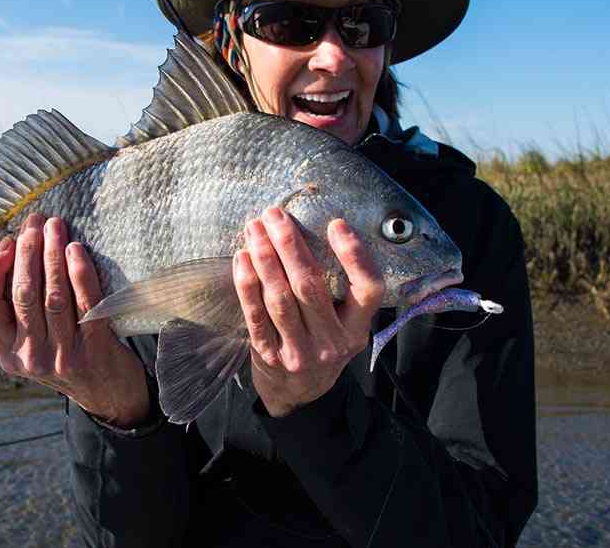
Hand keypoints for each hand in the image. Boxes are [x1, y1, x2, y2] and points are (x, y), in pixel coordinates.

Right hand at [0, 213, 149, 426]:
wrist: (110, 396)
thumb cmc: (69, 357)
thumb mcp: (33, 344)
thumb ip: (19, 313)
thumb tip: (15, 251)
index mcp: (6, 352)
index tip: (7, 241)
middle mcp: (28, 356)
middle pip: (21, 293)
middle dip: (27, 251)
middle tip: (34, 221)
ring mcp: (60, 357)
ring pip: (52, 296)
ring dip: (52, 255)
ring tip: (56, 227)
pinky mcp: (93, 352)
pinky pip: (85, 305)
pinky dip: (80, 274)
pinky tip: (77, 250)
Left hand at [233, 206, 384, 417]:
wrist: (298, 395)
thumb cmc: (323, 344)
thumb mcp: (347, 325)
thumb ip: (343, 291)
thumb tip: (324, 231)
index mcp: (357, 329)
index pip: (367, 289)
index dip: (354, 255)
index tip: (337, 224)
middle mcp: (332, 342)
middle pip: (310, 286)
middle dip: (290, 245)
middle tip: (275, 215)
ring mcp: (299, 352)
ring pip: (280, 298)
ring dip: (265, 258)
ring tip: (255, 228)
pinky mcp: (269, 356)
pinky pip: (255, 316)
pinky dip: (247, 285)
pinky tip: (242, 258)